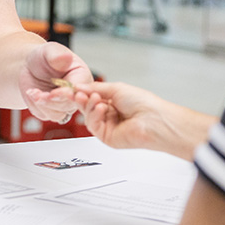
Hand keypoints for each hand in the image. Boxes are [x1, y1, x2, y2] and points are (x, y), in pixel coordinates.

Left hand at [20, 42, 92, 123]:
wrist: (29, 66)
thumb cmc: (44, 57)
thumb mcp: (49, 50)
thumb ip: (58, 55)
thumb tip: (66, 57)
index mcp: (82, 77)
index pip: (81, 91)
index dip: (68, 94)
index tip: (54, 92)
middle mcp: (77, 94)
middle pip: (70, 105)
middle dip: (53, 101)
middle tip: (39, 94)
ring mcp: (65, 104)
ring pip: (58, 113)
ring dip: (43, 104)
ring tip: (33, 91)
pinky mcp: (52, 111)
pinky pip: (46, 115)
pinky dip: (37, 106)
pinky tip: (32, 93)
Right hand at [74, 81, 215, 160]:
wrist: (154, 120)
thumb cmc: (143, 103)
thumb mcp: (116, 89)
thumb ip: (95, 88)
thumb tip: (78, 86)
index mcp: (112, 102)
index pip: (91, 98)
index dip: (80, 93)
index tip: (70, 88)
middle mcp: (110, 115)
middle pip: (87, 108)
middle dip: (81, 99)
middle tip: (77, 93)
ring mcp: (108, 127)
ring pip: (88, 117)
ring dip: (89, 107)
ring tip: (95, 99)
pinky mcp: (107, 138)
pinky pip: (94, 127)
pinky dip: (94, 116)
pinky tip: (101, 109)